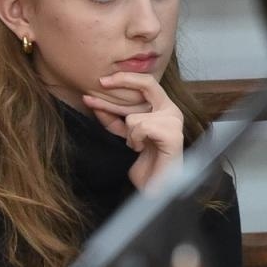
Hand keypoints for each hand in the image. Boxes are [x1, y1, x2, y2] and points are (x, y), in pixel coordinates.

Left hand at [82, 72, 182, 190]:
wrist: (156, 186)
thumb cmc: (144, 162)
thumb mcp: (125, 134)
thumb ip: (113, 118)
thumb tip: (92, 100)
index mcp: (163, 107)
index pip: (145, 83)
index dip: (123, 79)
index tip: (101, 80)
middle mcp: (172, 110)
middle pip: (146, 83)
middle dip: (122, 80)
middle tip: (101, 82)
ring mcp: (175, 121)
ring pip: (135, 116)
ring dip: (129, 135)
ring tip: (137, 146)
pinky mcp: (173, 135)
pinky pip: (141, 128)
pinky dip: (135, 140)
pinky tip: (142, 149)